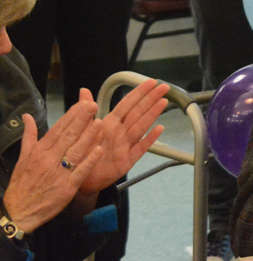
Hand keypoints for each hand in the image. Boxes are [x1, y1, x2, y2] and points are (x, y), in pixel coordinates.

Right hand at [3, 89, 103, 232]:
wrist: (19, 212)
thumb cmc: (22, 184)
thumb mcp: (22, 158)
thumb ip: (29, 136)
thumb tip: (27, 116)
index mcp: (39, 152)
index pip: (57, 129)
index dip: (71, 115)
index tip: (83, 103)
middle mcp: (49, 160)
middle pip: (68, 136)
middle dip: (81, 120)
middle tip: (93, 105)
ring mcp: (59, 174)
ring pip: (75, 151)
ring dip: (88, 137)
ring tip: (100, 122)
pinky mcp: (67, 187)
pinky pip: (80, 172)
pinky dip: (89, 161)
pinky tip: (99, 150)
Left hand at [77, 79, 168, 194]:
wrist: (80, 177)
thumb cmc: (83, 152)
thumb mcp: (81, 129)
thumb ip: (85, 109)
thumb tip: (83, 90)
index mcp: (110, 123)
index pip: (127, 103)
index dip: (139, 92)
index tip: (151, 82)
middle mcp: (120, 132)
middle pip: (138, 112)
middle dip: (151, 99)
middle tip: (164, 87)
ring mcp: (125, 145)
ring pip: (141, 126)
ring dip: (152, 114)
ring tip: (163, 102)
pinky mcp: (127, 160)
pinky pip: (140, 148)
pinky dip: (149, 139)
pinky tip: (159, 129)